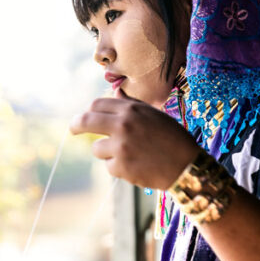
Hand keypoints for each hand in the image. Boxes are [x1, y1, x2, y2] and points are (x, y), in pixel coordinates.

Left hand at [70, 90, 197, 189]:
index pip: (97, 104)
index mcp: (131, 110)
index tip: (85, 116)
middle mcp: (123, 125)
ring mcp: (120, 147)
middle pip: (86, 121)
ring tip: (129, 155)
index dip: (89, 111)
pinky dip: (119, 168)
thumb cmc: (173, 139)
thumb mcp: (155, 115)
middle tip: (72, 129)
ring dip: (107, 152)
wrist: (186, 166)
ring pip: (97, 148)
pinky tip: (136, 167)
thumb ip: (132, 105)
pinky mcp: (120, 167)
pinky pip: (109, 166)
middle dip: (76, 125)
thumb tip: (114, 92)